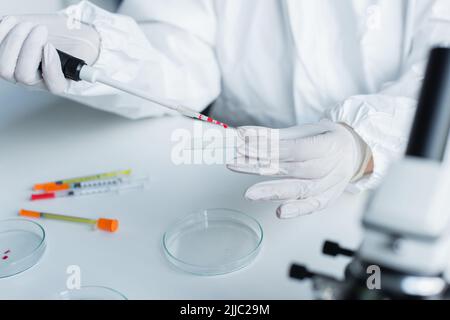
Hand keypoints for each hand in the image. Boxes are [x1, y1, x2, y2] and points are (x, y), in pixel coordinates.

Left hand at [0, 14, 98, 93]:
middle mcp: (33, 80)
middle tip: (40, 30)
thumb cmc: (72, 43)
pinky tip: (14, 23)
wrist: (59, 32)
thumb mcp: (83, 51)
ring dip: (15, 39)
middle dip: (30, 48)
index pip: (53, 84)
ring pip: (3, 65)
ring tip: (28, 25)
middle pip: (22, 76)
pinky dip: (3, 31)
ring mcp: (15, 68)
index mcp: (57, 83)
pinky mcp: (3, 54)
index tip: (51, 47)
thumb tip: (88, 71)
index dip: (50, 66)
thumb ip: (82, 63)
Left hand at [227, 120, 371, 218]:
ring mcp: (330, 185)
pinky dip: (297, 210)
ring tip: (250, 194)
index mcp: (327, 145)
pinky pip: (312, 206)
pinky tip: (280, 213)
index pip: (294, 148)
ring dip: (273, 191)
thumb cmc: (325, 139)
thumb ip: (275, 136)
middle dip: (262, 168)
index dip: (268, 147)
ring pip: (300, 189)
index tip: (243, 145)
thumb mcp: (304, 131)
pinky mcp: (327, 198)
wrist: (354, 153)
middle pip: (292, 169)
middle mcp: (330, 166)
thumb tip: (245, 134)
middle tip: (236, 166)